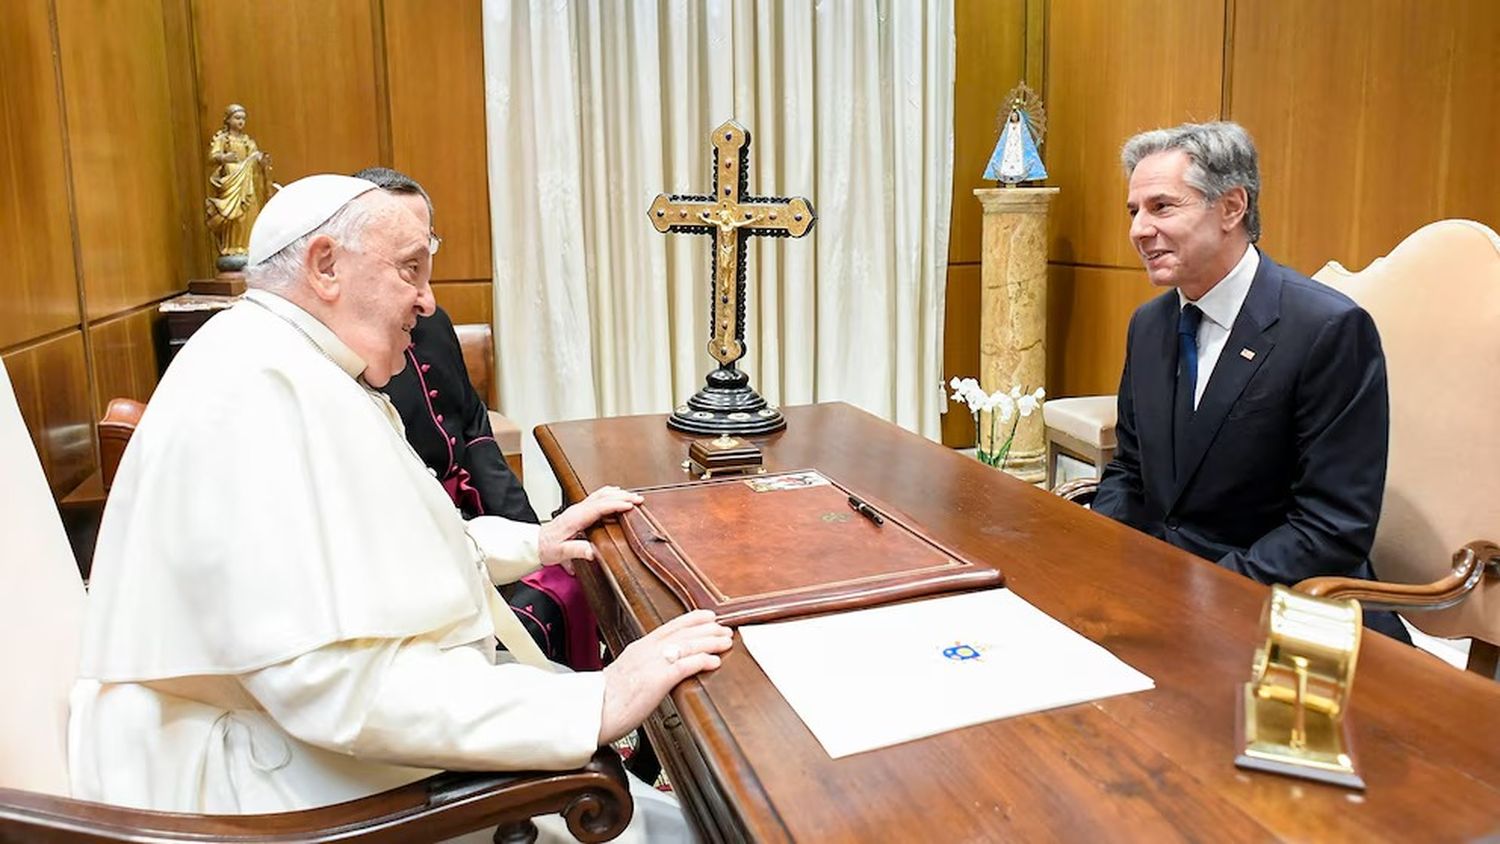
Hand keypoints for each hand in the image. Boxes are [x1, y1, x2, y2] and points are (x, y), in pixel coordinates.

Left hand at [537, 485, 642, 568]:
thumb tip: (593, 552)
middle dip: (622, 496)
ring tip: (632, 497)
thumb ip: (577, 551)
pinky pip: (597, 497)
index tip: (630, 506)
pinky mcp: (579, 510)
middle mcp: (578, 510)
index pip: (599, 506)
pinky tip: (616, 495)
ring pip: (601, 494)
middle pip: (603, 497)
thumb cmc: (547, 548)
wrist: (536, 543)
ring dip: (617, 494)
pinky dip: (610, 494)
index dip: (616, 504)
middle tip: (639, 500)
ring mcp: (578, 508)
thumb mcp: (560, 553)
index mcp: (575, 518)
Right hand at [597, 610, 732, 743]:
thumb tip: (658, 671)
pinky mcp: (656, 680)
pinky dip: (701, 661)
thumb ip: (643, 668)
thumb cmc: (604, 701)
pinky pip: (684, 666)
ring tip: (727, 641)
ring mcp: (651, 663)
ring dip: (710, 641)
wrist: (590, 713)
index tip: (708, 616)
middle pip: (683, 632)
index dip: (691, 619)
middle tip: (726, 628)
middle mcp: (646, 650)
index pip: (670, 626)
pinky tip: (715, 661)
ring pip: (687, 645)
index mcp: (638, 647)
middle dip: (708, 629)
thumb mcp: (626, 675)